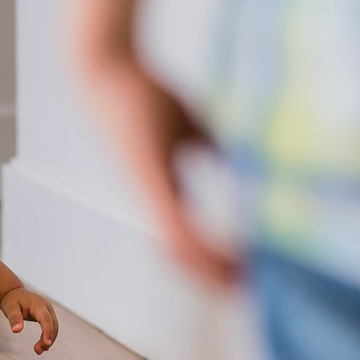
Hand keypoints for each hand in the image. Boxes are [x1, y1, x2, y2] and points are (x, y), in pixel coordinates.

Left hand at [0, 287, 58, 354]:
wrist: (14, 293)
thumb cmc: (12, 301)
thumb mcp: (9, 309)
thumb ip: (14, 319)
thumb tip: (16, 330)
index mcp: (38, 304)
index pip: (46, 319)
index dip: (47, 331)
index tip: (47, 344)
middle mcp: (46, 307)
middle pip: (52, 324)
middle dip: (48, 339)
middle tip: (38, 351)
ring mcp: (48, 310)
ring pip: (54, 327)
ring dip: (49, 339)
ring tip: (38, 351)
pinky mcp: (48, 314)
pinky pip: (52, 326)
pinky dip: (49, 336)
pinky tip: (43, 345)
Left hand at [87, 62, 239, 287]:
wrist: (108, 65)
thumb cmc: (144, 91)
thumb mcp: (193, 125)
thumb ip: (216, 148)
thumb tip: (250, 159)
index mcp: (162, 191)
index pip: (189, 242)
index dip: (216, 263)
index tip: (248, 274)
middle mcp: (153, 201)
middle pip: (183, 260)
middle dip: (215, 281)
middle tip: (251, 294)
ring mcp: (149, 194)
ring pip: (181, 254)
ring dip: (214, 274)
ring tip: (247, 284)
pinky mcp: (149, 181)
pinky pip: (179, 230)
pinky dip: (208, 250)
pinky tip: (236, 257)